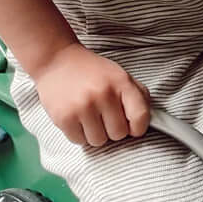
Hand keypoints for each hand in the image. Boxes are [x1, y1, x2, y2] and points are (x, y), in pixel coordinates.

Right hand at [33, 43, 151, 147]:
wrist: (56, 59)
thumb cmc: (91, 71)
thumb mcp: (119, 75)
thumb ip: (137, 95)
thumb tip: (146, 121)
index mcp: (121, 82)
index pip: (141, 117)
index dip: (138, 127)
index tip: (131, 126)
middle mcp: (103, 94)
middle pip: (119, 134)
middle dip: (112, 129)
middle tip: (103, 116)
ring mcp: (83, 106)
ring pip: (99, 141)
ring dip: (95, 133)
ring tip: (88, 116)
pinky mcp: (64, 117)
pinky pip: (79, 141)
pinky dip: (78, 134)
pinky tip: (76, 117)